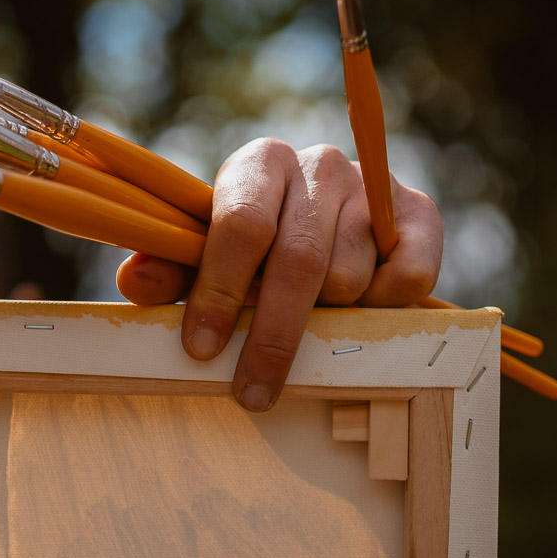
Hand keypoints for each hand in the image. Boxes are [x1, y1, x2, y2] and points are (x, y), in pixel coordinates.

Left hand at [116, 138, 442, 411]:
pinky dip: (383, 307)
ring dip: (329, 316)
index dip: (219, 290)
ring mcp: (372, 186)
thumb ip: (173, 269)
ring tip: (314, 314)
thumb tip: (136, 282)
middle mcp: (318, 166)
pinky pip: (408, 278)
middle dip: (271, 336)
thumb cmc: (259, 242)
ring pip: (350, 278)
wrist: (337, 211)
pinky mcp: (419, 212)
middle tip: (251, 392)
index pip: (240, 225)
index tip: (201, 349)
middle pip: (299, 261)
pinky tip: (360, 305)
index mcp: (258, 166)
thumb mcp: (208, 251)